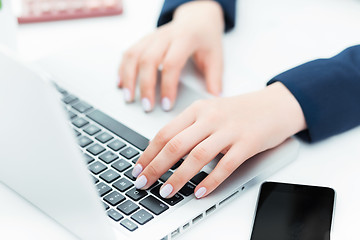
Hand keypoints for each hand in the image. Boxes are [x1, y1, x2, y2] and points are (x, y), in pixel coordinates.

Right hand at [118, 1, 223, 111]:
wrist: (197, 17)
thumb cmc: (206, 37)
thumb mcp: (216, 55)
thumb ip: (215, 77)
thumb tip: (214, 98)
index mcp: (185, 38)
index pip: (172, 63)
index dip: (168, 86)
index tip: (167, 104)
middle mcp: (166, 36)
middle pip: (148, 60)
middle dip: (145, 86)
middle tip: (147, 106)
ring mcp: (153, 36)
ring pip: (134, 55)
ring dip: (128, 78)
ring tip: (128, 98)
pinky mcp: (145, 40)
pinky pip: (129, 52)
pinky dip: (122, 68)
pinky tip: (120, 83)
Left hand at [131, 82, 306, 197]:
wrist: (274, 105)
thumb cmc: (240, 111)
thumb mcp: (210, 112)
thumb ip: (189, 127)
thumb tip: (164, 151)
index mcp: (198, 109)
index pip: (165, 132)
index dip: (148, 152)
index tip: (138, 168)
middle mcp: (210, 118)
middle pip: (176, 144)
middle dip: (156, 166)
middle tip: (144, 182)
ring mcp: (229, 131)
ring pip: (197, 156)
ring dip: (178, 177)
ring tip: (166, 192)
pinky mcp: (247, 143)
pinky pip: (225, 165)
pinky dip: (211, 181)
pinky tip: (200, 192)